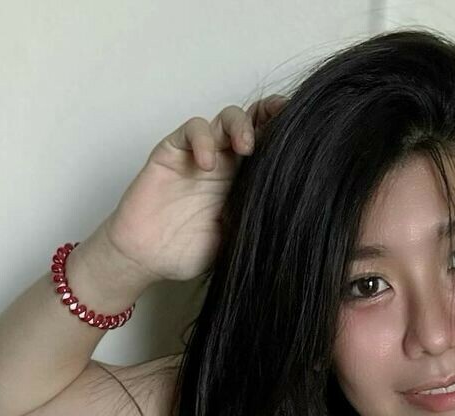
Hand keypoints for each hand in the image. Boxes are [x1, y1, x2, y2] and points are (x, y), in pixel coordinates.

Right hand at [104, 94, 288, 282]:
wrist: (147, 259)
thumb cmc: (187, 251)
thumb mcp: (235, 241)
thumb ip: (256, 222)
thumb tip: (295, 216)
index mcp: (242, 181)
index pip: (268, 146)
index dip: (284, 136)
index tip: (306, 137)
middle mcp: (224, 162)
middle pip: (251, 123)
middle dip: (269, 117)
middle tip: (283, 127)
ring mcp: (198, 154)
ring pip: (224, 119)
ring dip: (239, 125)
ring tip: (246, 148)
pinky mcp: (172, 151)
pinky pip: (191, 130)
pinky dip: (202, 140)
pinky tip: (208, 164)